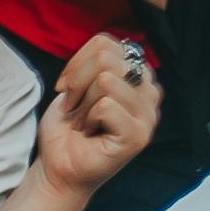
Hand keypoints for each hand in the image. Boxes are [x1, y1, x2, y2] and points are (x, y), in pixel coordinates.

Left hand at [35, 35, 163, 192]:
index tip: (68, 87)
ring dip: (82, 104)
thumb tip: (104, 48)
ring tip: (83, 121)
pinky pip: (106, 106)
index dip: (77, 63)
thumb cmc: (68, 128)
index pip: (106, 44)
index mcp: (138, 75)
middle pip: (106, 59)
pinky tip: (90, 132)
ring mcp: (147, 115)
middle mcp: (149, 92)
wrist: (60, 166)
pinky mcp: (138, 136)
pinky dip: (87, 119)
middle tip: (74, 107)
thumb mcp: (79, 85)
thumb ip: (97, 63)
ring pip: (106, 80)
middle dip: (77, 83)